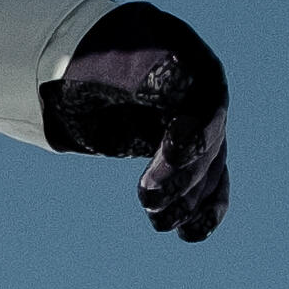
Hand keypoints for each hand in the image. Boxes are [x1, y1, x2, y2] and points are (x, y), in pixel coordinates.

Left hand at [41, 1, 228, 242]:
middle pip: (207, 135)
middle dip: (184, 172)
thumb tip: (163, 81)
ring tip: (157, 221)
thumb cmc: (90, 58)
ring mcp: (196, 121)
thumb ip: (135, 71)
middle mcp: (197, 89)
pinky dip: (202, 209)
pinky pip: (207, 182)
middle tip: (147, 197)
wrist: (80, 70)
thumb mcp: (106, 59)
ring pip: (208, 164)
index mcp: (182, 55)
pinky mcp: (188, 153)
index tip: (174, 152)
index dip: (195, 127)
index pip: (199, 95)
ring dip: (188, 198)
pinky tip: (189, 233)